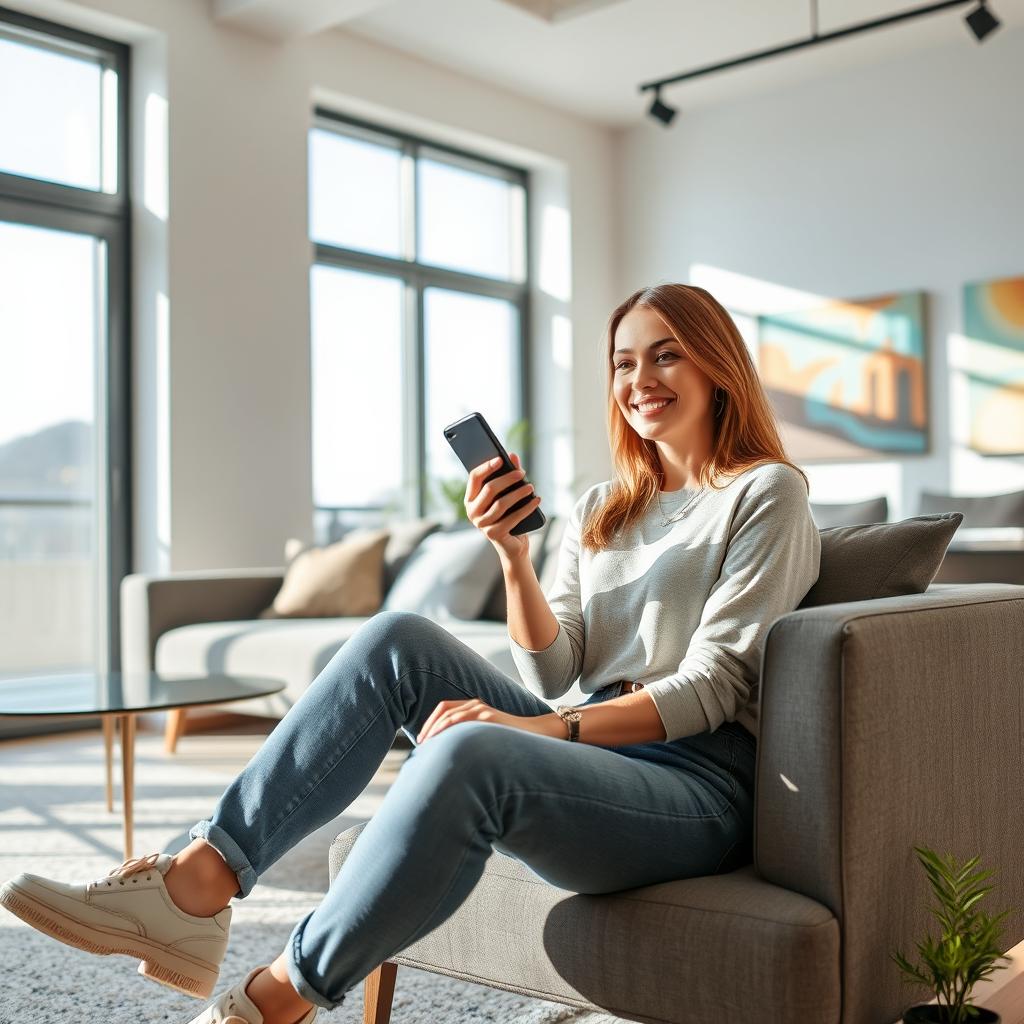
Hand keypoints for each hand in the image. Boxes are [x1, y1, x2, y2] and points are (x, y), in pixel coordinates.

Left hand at [416, 698, 555, 743]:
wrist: (538, 733)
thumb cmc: (510, 738)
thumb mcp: (487, 734)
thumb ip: (471, 736)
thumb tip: (449, 752)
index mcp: (473, 706)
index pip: (444, 709)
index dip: (430, 723)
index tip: (421, 740)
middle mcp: (476, 705)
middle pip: (443, 711)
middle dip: (429, 728)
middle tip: (420, 746)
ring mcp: (483, 710)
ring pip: (451, 716)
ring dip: (435, 730)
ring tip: (427, 746)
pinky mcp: (490, 718)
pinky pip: (464, 722)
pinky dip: (449, 731)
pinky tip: (443, 743)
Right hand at [464, 451, 539, 562]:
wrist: (512, 544)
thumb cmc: (508, 514)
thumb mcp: (507, 493)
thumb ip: (509, 474)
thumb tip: (513, 456)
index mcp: (471, 498)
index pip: (475, 477)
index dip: (487, 467)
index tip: (501, 459)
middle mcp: (472, 511)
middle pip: (489, 489)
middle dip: (507, 479)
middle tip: (522, 473)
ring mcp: (481, 524)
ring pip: (501, 504)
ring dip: (518, 493)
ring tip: (531, 487)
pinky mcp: (493, 534)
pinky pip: (512, 518)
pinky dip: (527, 508)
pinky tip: (536, 500)